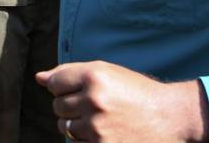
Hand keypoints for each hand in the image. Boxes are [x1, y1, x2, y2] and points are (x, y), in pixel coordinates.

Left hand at [35, 61, 208, 142]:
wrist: (169, 117)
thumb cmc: (135, 91)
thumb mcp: (106, 72)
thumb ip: (70, 73)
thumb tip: (39, 78)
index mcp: (93, 76)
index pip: (54, 83)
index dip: (64, 87)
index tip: (79, 90)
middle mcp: (93, 100)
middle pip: (57, 106)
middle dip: (71, 106)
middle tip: (95, 106)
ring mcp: (98, 127)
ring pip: (65, 127)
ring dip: (76, 125)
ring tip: (100, 119)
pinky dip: (86, 139)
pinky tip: (104, 133)